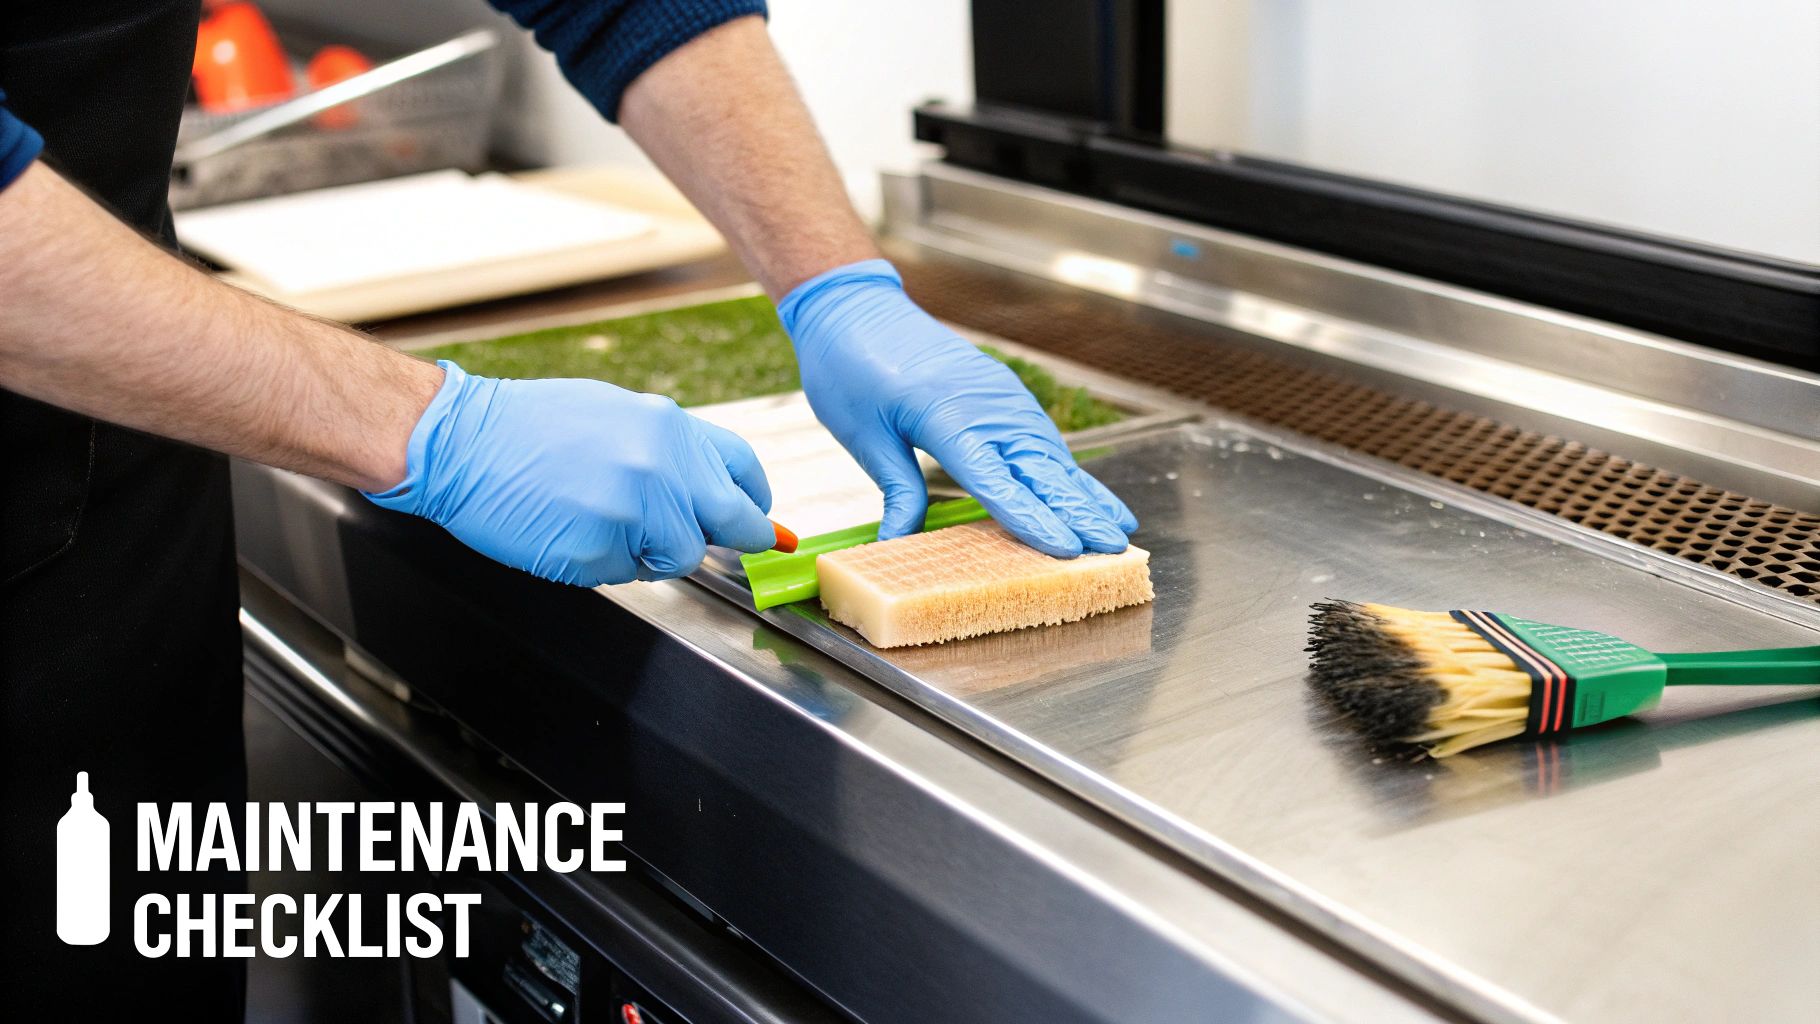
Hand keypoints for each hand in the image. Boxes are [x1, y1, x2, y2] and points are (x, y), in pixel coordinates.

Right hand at [364, 362, 775, 585]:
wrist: (460, 439)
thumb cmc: (528, 426)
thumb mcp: (617, 413)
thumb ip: (669, 450)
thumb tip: (711, 486)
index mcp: (669, 427)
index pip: (741, 468)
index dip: (753, 499)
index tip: (758, 518)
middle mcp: (662, 467)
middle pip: (731, 521)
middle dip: (733, 537)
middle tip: (718, 543)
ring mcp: (634, 510)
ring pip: (680, 556)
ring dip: (654, 553)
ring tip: (604, 522)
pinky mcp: (601, 549)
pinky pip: (628, 573)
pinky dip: (607, 564)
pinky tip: (572, 532)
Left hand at [779, 259, 1136, 557]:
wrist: (854, 307)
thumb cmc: (850, 368)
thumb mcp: (862, 435)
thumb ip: (896, 488)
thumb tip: (896, 544)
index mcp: (947, 416)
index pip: (997, 479)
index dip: (1032, 518)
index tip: (1066, 549)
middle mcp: (985, 405)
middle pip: (1039, 469)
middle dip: (1079, 513)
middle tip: (1114, 551)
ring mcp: (1000, 397)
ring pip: (1050, 455)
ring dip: (1084, 495)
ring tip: (1116, 531)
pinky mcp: (1002, 394)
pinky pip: (1042, 439)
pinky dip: (1069, 470)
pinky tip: (1090, 495)